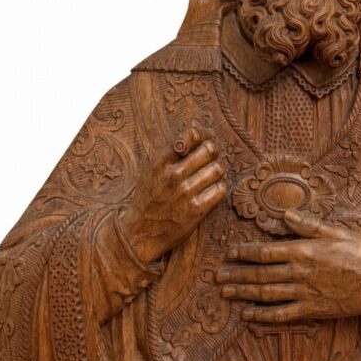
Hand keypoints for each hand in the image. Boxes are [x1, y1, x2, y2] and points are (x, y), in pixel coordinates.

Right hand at [119, 128, 226, 264]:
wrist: (140, 233)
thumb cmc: (149, 197)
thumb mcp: (152, 170)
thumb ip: (172, 151)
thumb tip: (197, 128)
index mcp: (159, 162)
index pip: (190, 136)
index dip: (202, 135)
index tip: (203, 139)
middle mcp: (172, 176)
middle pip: (209, 151)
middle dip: (213, 151)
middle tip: (212, 156)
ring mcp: (185, 194)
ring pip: (217, 169)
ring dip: (217, 170)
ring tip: (211, 173)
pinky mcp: (196, 211)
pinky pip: (220, 189)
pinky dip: (219, 187)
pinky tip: (211, 189)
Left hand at [216, 209, 360, 323]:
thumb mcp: (338, 231)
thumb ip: (309, 225)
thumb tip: (286, 214)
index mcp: (304, 251)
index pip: (265, 252)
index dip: (244, 253)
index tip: (229, 253)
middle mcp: (300, 273)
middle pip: (260, 274)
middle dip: (236, 274)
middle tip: (217, 276)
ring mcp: (304, 293)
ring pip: (266, 294)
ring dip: (243, 293)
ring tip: (225, 292)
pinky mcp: (312, 310)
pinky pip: (281, 314)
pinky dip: (262, 316)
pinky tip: (248, 315)